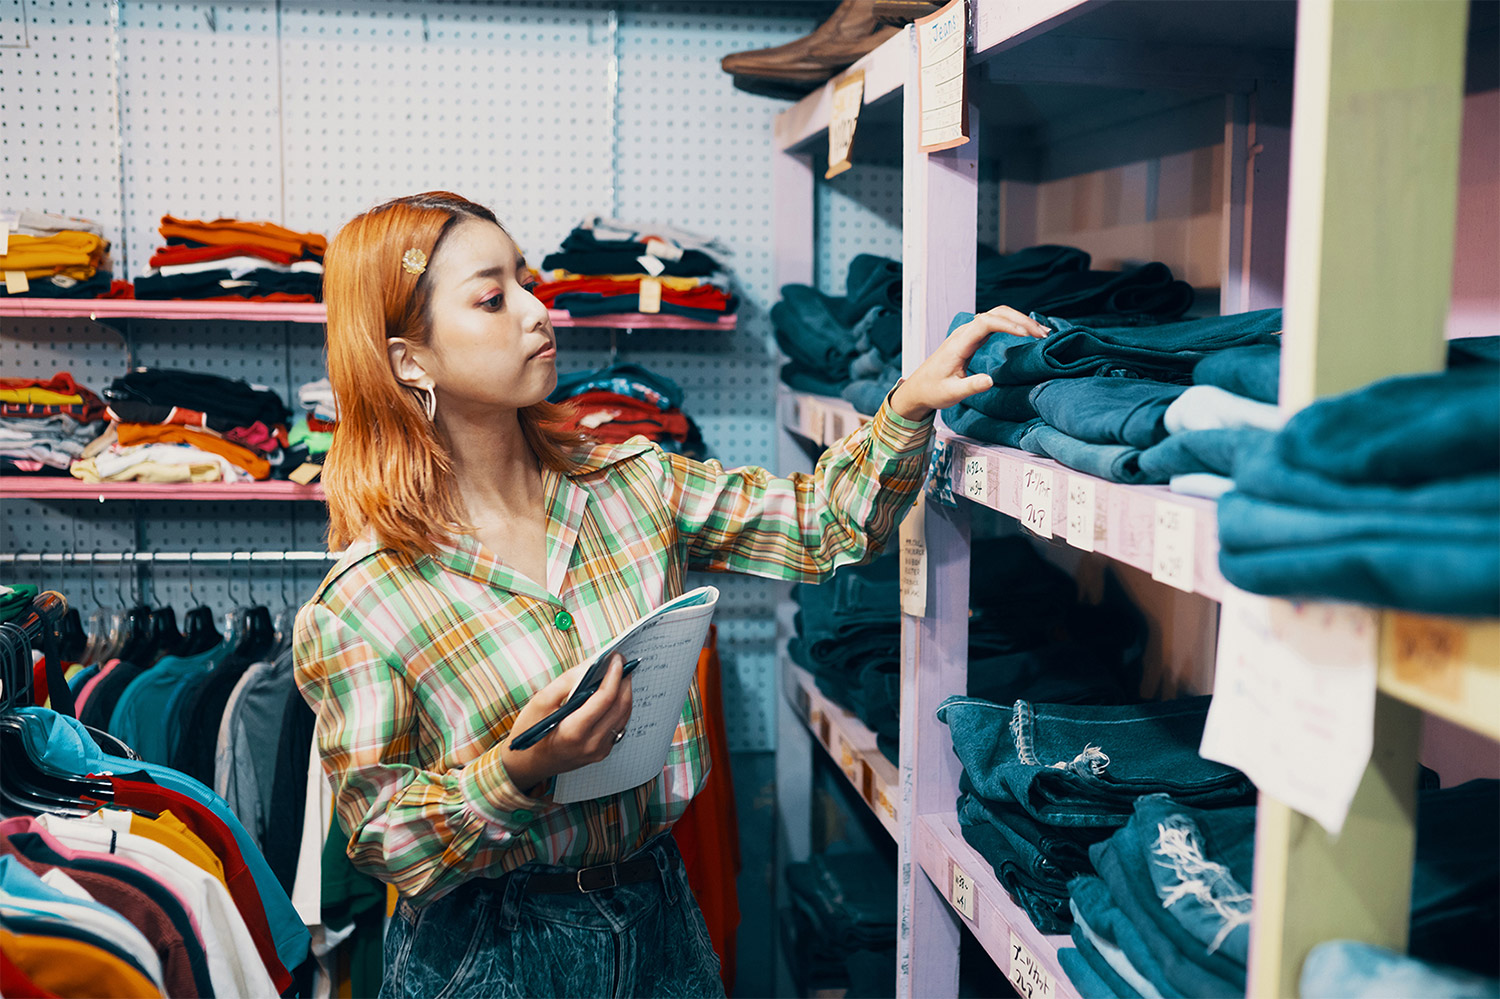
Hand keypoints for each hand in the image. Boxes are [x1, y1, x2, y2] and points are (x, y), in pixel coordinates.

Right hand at [499, 653, 632, 792]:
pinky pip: (618, 725)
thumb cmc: (530, 731)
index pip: (605, 698)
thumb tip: (592, 664)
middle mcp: (591, 744)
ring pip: (623, 715)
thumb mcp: (541, 701)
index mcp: (574, 732)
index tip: (616, 657)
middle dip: (623, 680)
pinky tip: (613, 693)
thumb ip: (568, 681)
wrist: (528, 763)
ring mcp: (599, 751)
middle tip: (620, 661)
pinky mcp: (602, 752)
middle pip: (620, 706)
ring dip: (624, 692)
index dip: (614, 674)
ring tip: (619, 673)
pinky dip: (620, 706)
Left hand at [888, 306, 1049, 420]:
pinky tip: (1027, 334)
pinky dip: (1013, 325)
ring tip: (1042, 333)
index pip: (985, 322)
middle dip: (1020, 319)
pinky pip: (995, 323)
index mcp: (958, 343)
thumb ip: (971, 387)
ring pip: (997, 315)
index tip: (1026, 336)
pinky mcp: (972, 338)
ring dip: (1019, 320)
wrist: (918, 388)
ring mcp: (968, 333)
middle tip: (1043, 334)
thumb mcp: (951, 393)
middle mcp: (964, 333)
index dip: (1007, 325)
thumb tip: (990, 381)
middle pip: (995, 313)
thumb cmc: (933, 391)